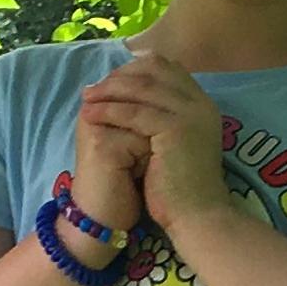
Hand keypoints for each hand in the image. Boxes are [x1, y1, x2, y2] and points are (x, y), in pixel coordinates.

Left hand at [79, 55, 228, 233]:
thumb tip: (129, 99)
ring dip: (109, 91)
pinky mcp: (176, 129)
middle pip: (153, 71)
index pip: (166, 68)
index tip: (109, 81)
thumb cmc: (181, 188)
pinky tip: (89, 115)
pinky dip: (109, 110)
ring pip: (142, 88)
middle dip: (119, 76)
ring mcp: (190, 114)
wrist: (198, 217)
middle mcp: (200, 103)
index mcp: (201, 104)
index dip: (134, 70)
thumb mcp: (172, 145)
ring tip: (85, 98)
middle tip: (92, 88)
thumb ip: (161, 120)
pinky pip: (135, 112)